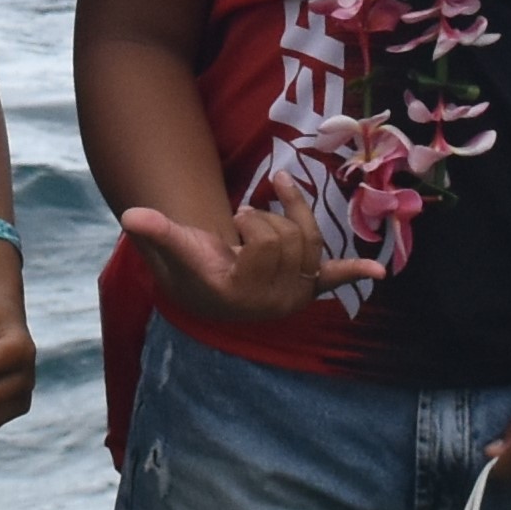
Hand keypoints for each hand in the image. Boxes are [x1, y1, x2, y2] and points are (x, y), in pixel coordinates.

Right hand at [119, 198, 372, 331]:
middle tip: (246, 224)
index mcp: (242, 292)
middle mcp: (273, 300)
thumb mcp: (173, 249)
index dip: (252, 221)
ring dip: (294, 216)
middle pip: (291, 238)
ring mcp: (294, 295)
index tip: (235, 223)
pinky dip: (355, 273)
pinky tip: (378, 272)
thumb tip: (132, 215)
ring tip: (272, 209)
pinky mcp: (307, 288)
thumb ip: (156, 231)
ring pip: (311, 241)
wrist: (209, 293)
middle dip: (267, 219)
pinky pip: (334, 280)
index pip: (267, 241)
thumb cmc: (191, 267)